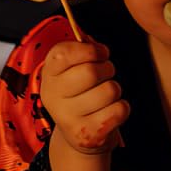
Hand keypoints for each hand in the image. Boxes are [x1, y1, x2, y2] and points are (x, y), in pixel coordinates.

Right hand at [39, 40, 128, 155]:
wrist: (80, 135)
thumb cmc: (82, 93)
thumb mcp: (75, 70)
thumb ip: (82, 49)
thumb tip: (85, 35)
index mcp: (49, 76)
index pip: (63, 53)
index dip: (90, 49)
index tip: (100, 53)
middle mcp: (53, 97)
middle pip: (91, 71)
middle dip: (107, 69)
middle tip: (104, 75)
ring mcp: (68, 118)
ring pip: (109, 90)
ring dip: (115, 90)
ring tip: (104, 97)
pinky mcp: (87, 135)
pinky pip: (119, 109)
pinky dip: (121, 108)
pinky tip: (108, 112)